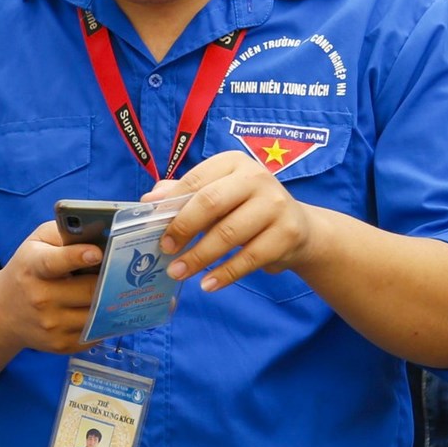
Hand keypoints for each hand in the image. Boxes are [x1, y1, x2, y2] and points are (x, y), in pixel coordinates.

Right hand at [0, 220, 102, 356]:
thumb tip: (98, 235)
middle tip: (120, 271)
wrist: (3, 312)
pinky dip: (102, 321)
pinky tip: (98, 310)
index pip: (55, 262)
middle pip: (89, 290)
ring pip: (97, 313)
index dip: (77, 257)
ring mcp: (51, 325)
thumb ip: (63, 233)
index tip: (97, 253)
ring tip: (110, 290)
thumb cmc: (27, 270)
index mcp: (33, 267)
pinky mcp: (61, 344)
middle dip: (108, 279)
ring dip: (108, 301)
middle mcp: (40, 298)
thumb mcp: (36, 243)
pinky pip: (96, 333)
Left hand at [143, 151, 321, 292]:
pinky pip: (249, 258)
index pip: (195, 180)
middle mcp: (257, 177)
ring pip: (228, 233)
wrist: (299, 228)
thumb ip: (184, 194)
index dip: (171, 204)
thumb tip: (149, 198)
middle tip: (165, 250)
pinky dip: (225, 274)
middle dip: (183, 228)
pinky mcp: (288, 233)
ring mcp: (276, 204)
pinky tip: (207, 284)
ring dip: (199, 257)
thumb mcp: (218, 194)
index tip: (153, 227)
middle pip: (211, 202)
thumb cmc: (246, 209)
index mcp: (233, 162)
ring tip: (178, 273)